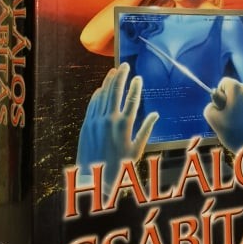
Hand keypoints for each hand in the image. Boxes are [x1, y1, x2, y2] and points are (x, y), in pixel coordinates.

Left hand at [76, 62, 158, 187]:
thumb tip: (155, 114)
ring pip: (103, 95)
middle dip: (121, 76)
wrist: (94, 178)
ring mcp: (96, 121)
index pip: (132, 100)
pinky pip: (93, 104)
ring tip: (114, 71)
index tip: (138, 77)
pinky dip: (98, 95)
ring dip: (109, 82)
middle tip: (125, 65)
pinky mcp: (87, 124)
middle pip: (116, 91)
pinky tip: (101, 88)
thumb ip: (146, 130)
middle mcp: (110, 120)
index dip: (135, 87)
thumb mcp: (137, 150)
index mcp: (125, 126)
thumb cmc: (119, 166)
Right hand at [204, 77, 242, 152]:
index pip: (224, 82)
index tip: (222, 107)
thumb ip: (210, 106)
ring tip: (240, 120)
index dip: (220, 94)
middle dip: (231, 99)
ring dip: (241, 104)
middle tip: (231, 115)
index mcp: (237, 89)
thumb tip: (215, 103)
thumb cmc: (233, 133)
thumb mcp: (212, 119)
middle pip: (235, 88)